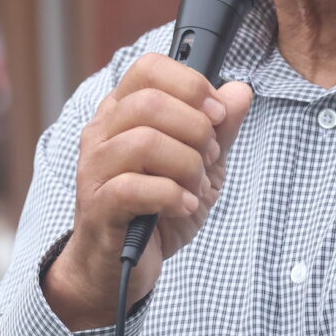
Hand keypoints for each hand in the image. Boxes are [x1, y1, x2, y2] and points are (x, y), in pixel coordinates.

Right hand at [46, 56, 254, 328]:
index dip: (191, 84)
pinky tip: (185, 206)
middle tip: (210, 158)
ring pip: (144, 142)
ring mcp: (95, 169)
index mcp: (123, 111)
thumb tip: (240, 91)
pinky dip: (172, 196)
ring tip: (196, 187)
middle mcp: (102, 132)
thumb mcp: (199, 165)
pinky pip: (134, 188)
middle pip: (150, 102)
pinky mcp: (98, 206)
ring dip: (186, 165)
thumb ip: (219, 129)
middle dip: (196, 130)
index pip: (149, 68)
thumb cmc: (156, 210)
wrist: (121, 267)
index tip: (216, 114)